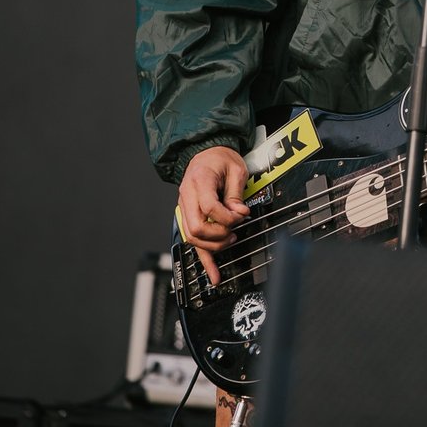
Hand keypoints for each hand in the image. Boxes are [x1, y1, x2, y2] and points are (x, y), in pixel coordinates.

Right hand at [178, 145, 251, 285]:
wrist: (205, 153)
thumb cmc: (220, 159)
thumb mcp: (236, 169)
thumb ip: (236, 194)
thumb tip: (240, 214)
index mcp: (199, 181)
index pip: (210, 208)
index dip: (228, 217)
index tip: (241, 215)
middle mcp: (187, 197)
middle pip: (197, 227)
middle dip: (219, 234)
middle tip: (235, 230)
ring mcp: (184, 208)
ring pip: (193, 238)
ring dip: (214, 244)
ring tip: (231, 239)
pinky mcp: (187, 217)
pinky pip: (193, 242)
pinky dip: (204, 260)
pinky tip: (214, 274)